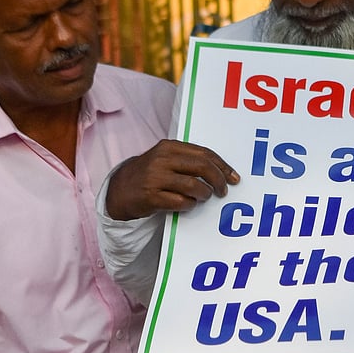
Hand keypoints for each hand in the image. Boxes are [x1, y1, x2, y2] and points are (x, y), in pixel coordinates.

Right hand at [104, 140, 238, 219]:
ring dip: (204, 194)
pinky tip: (189, 204)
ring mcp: (156, 178)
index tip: (233, 177)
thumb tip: (220, 170)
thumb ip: (188, 160)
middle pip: (202, 167)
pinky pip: (180, 202)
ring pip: (193, 186)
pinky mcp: (151, 196)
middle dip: (218, 180)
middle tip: (223, 190)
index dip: (222, 166)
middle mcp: (162, 160)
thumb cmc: (150, 174)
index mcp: (169, 147)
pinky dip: (190, 205)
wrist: (120, 189)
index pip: (204, 153)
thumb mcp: (165, 159)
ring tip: (204, 197)